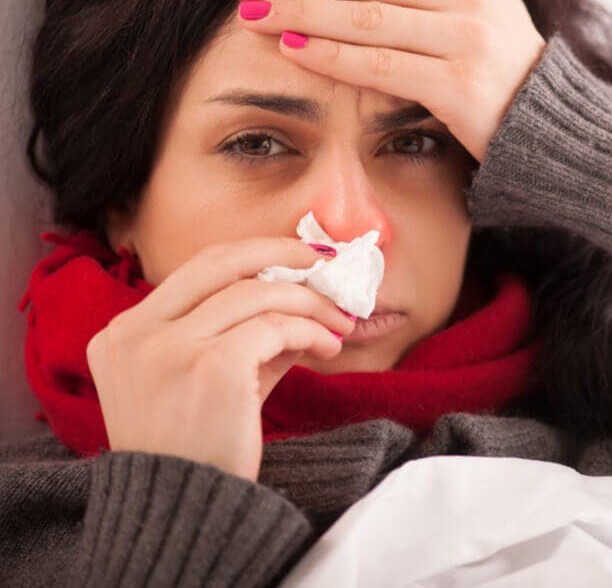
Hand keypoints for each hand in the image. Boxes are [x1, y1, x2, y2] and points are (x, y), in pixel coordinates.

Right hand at [86, 238, 355, 482]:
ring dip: (309, 304)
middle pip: (220, 261)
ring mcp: (169, 348)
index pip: (195, 270)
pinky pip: (275, 328)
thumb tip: (302, 296)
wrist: (186, 510)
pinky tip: (328, 347)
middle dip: (282, 253)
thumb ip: (243, 335)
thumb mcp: (207, 381)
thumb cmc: (197, 449)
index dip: (252, 256)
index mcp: (122, 334)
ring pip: (257, 294)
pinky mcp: (211, 366)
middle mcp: (136, 334)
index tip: (294, 259)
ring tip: (338, 324)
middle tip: (323, 263)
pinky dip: (310, 330)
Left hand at [225, 0, 548, 163]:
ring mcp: (464, 40)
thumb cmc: (515, 66)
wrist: (557, 127)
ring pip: (364, 18)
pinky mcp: (459, 87)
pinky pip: (381, 67)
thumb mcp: (500, 5)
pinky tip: (295, 51)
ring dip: (300, 14)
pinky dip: (332, 57)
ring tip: (254, 15)